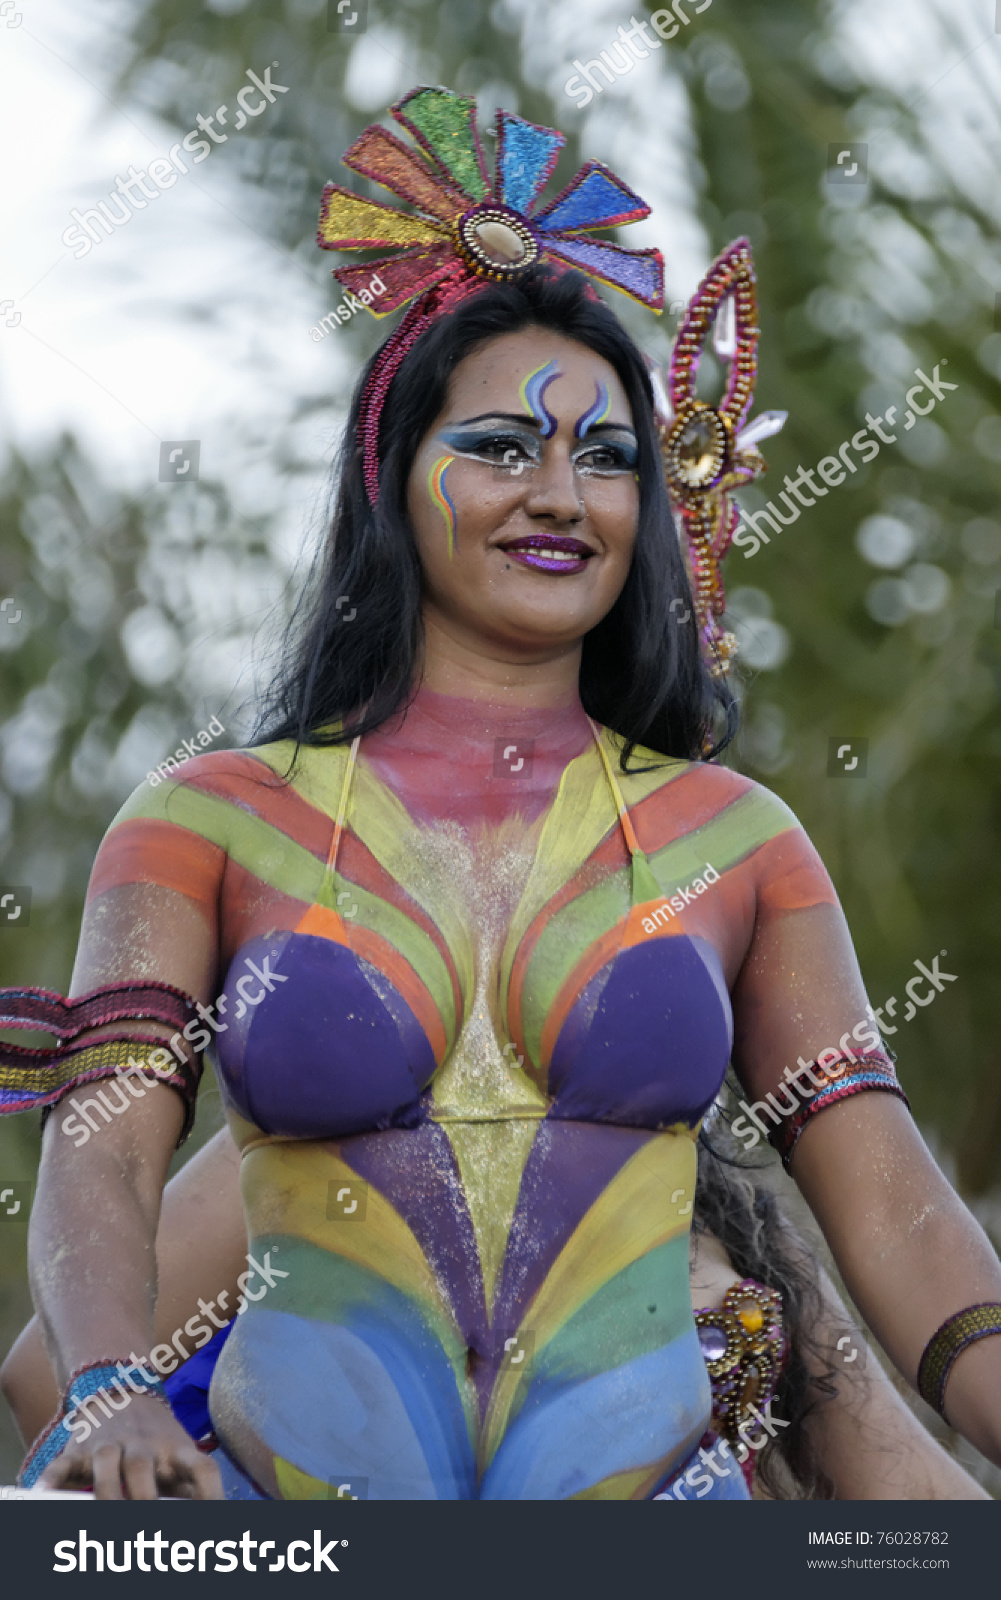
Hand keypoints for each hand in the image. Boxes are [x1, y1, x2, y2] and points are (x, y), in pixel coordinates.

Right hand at [39, 1393, 223, 1499]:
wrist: (121, 1386)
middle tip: (145, 1521)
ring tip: (106, 1515)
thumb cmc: (157, 1439)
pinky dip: (51, 1481)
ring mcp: (109, 1444)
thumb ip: (190, 1483)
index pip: (201, 1467)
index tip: (215, 1515)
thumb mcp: (179, 1453)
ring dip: (106, 1491)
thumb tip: (210, 1513)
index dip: (211, 1492)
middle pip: (142, 1466)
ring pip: (105, 1463)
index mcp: (175, 1449)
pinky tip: (42, 1496)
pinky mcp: (79, 1449)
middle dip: (144, 1497)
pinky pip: (62, 1465)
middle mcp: (143, 1446)